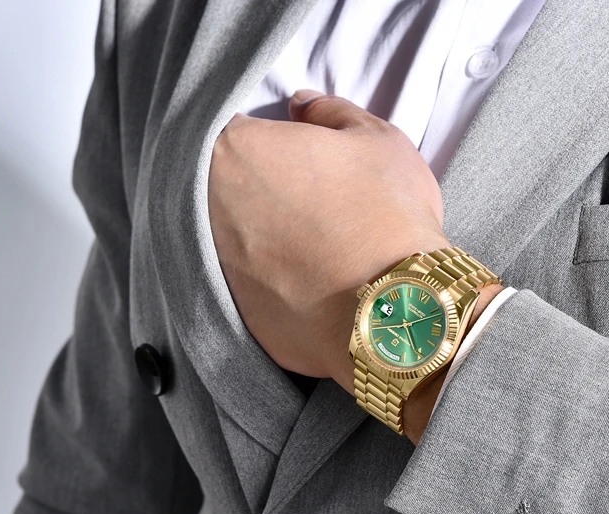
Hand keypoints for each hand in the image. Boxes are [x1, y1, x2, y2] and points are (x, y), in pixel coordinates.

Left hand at [208, 90, 448, 394]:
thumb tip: (303, 105)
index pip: (239, 130)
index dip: (272, 141)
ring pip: (237, 237)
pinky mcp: (237, 312)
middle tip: (311, 200)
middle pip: (229, 185)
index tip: (299, 155)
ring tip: (315, 243)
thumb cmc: (389, 214)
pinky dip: (276, 281)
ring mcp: (220, 264)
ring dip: (266, 235)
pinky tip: (313, 281)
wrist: (397, 308)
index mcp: (239, 150)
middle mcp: (211, 206)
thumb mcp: (378, 140)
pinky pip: (253, 284)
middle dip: (262, 187)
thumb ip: (331, 111)